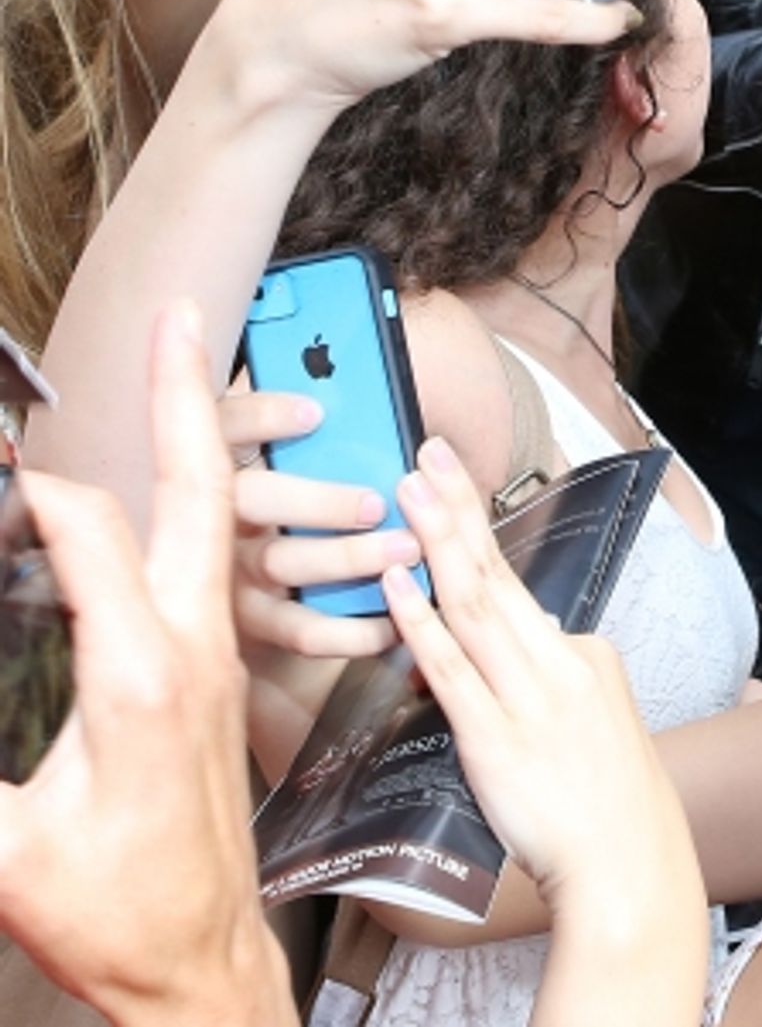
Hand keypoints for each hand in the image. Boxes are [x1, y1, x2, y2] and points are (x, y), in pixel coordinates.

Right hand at [0, 305, 294, 1026]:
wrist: (199, 963)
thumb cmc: (111, 913)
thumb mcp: (3, 853)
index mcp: (141, 674)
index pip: (87, 534)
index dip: (35, 494)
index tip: (4, 473)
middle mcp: (195, 644)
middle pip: (198, 489)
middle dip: (182, 395)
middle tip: (176, 315)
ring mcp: (220, 653)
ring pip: (218, 516)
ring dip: (200, 433)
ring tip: (187, 362)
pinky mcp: (223, 672)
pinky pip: (217, 559)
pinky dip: (202, 496)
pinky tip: (188, 475)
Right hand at [222, 388, 408, 660]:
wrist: (228, 595)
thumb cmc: (282, 494)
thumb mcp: (279, 454)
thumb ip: (310, 436)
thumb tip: (364, 416)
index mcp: (222, 455)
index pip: (230, 423)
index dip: (266, 415)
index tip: (316, 413)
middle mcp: (214, 510)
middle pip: (253, 498)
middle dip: (319, 500)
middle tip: (376, 504)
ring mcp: (225, 569)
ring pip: (280, 562)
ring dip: (347, 557)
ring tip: (404, 550)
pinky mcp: (246, 622)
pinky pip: (297, 628)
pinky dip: (347, 629)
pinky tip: (390, 620)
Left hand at [384, 439, 707, 1005]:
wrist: (629, 867)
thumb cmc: (609, 805)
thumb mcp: (594, 722)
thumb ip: (548, 681)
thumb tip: (503, 650)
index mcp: (583, 654)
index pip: (516, 587)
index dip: (475, 530)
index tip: (450, 480)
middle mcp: (558, 662)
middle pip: (497, 572)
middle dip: (458, 506)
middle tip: (428, 449)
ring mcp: (528, 699)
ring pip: (475, 604)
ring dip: (438, 541)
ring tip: (407, 490)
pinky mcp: (497, 741)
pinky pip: (453, 670)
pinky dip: (422, 622)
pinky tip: (398, 584)